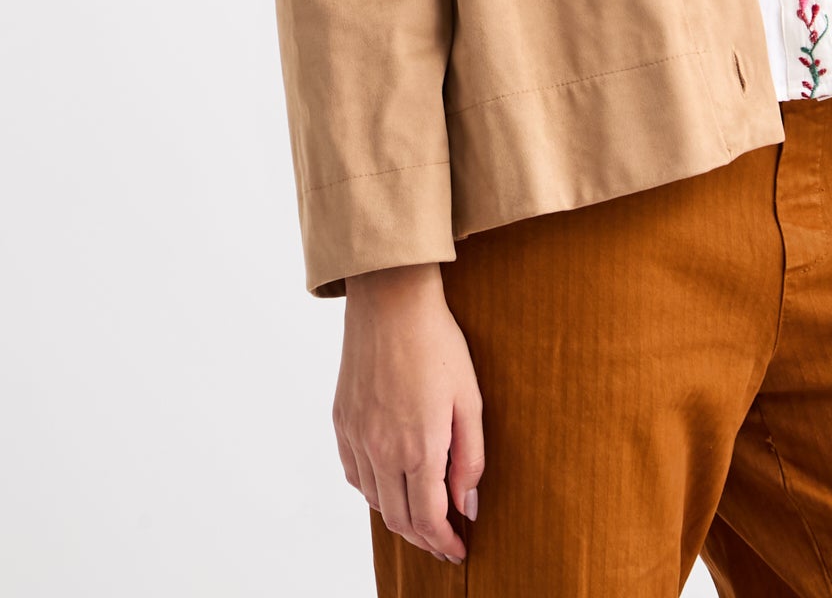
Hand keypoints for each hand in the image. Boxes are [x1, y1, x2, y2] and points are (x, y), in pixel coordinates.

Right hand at [333, 262, 484, 563]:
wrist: (390, 300)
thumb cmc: (437, 343)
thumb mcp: (470, 400)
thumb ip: (471, 458)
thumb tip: (467, 504)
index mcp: (418, 448)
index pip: (429, 519)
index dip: (444, 542)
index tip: (458, 550)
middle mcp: (381, 451)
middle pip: (399, 519)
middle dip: (424, 538)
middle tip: (444, 541)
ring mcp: (356, 437)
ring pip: (374, 501)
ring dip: (399, 518)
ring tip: (421, 516)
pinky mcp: (341, 421)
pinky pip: (354, 475)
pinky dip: (373, 492)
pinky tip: (389, 486)